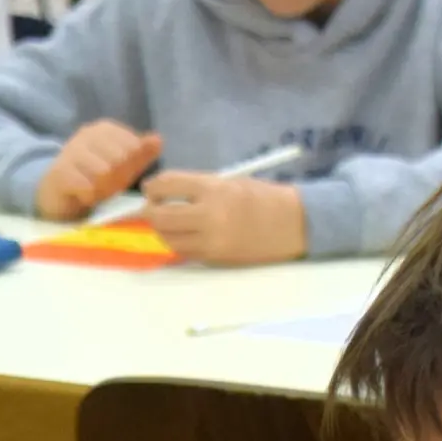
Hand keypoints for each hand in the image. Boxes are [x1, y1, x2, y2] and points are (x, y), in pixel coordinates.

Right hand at [32, 121, 161, 221]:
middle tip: (103, 184)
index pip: (133, 146)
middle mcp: (86, 134)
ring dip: (102, 188)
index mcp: (104, 128)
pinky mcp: (60, 171)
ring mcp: (71, 151)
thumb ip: (142, 153)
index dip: (129, 165)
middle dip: (116, 177)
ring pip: (104, 172)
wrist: (58, 194)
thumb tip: (159, 139)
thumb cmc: (94, 177)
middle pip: (120, 158)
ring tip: (93, 189)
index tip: (116, 172)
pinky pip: (88, 186)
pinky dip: (89, 197)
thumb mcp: (123, 166)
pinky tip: (82, 196)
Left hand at [145, 173, 308, 265]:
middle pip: (160, 216)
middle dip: (150, 211)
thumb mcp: (229, 182)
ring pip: (168, 238)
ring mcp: (211, 240)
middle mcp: (209, 215)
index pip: (167, 185)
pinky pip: (183, 252)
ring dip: (161, 230)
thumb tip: (162, 194)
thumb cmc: (261, 197)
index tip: (151, 188)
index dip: (153, 187)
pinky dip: (177, 243)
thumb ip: (196, 187)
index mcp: (214, 188)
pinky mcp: (215, 258)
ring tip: (166, 222)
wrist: (292, 223)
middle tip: (152, 207)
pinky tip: (182, 235)